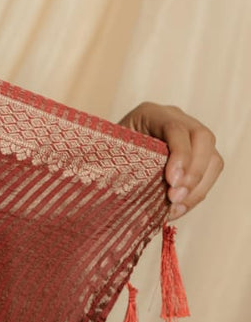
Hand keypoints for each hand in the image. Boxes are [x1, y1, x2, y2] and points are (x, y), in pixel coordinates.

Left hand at [117, 102, 222, 218]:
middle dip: (194, 172)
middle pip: (203, 138)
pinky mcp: (198, 155)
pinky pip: (210, 174)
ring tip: (175, 208)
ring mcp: (190, 136)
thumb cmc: (109, 152)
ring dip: (197, 188)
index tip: (172, 182)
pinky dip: (196, 194)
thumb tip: (136, 193)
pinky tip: (178, 208)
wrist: (111, 154)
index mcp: (152, 113)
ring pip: (213, 159)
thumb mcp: (113, 150)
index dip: (180, 155)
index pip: (176, 128)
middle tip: (174, 198)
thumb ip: (124, 161)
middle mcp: (176, 119)